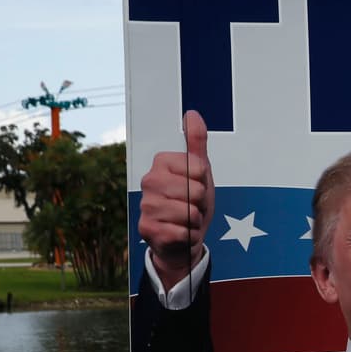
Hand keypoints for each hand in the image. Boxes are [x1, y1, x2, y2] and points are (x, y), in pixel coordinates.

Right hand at [138, 110, 214, 289]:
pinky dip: (189, 236)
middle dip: (201, 203)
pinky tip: (180, 233)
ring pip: (189, 212)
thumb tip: (192, 113)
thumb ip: (196, 142)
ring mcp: (146, 205)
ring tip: (186, 220)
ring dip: (195, 220)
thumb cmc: (192, 202)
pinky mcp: (146, 228)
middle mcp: (149, 181)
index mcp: (161, 163)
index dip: (204, 181)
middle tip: (192, 206)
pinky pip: (182, 231)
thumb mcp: (200, 170)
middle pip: (195, 191)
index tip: (196, 185)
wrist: (183, 237)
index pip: (199, 168)